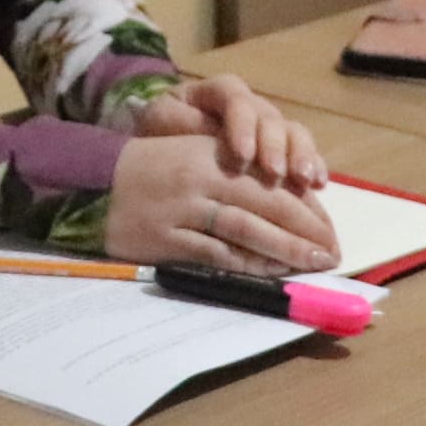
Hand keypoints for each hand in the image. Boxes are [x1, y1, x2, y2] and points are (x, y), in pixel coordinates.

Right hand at [102, 126, 339, 273]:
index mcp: (213, 154)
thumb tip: (288, 202)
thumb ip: (235, 174)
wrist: (91, 184)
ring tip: (314, 263)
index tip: (328, 226)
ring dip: (286, 249)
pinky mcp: (167, 240)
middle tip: (333, 251)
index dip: (305, 205)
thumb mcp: (194, 156)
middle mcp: (202, 178)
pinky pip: (216, 254)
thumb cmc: (150, 171)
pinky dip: (247, 263)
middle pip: (267, 203)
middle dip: (306, 229)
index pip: (270, 180)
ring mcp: (184, 210)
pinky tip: (270, 272)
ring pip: (247, 229)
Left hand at [126, 74, 328, 194]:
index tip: (242, 155)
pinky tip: (318, 186)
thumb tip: (215, 138)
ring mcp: (268, 129)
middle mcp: (250, 107)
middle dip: (275, 146)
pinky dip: (314, 167)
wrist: (158, 150)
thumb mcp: (161, 125)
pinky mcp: (281, 152)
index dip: (243, 125)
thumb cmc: (159, 134)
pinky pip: (304, 154)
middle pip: (271, 118)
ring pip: (294, 133)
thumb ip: (186, 128)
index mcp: (219, 93)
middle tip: (274, 173)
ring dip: (301, 156)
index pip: (237, 100)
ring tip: (303, 180)